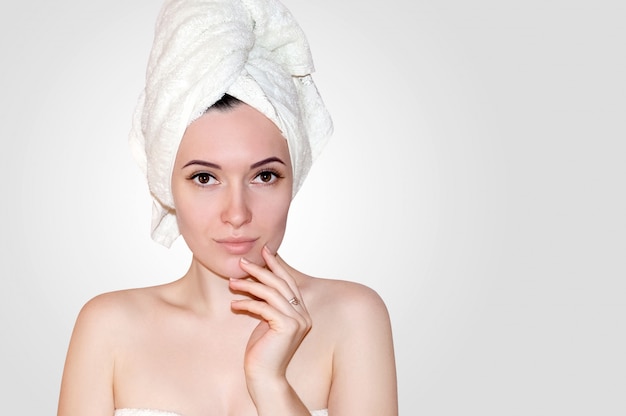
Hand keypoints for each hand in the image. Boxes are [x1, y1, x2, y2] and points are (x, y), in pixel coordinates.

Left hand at [229, 246, 311, 384]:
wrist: (264, 378)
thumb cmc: (262, 352)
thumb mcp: (265, 322)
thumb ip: (267, 304)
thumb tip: (257, 282)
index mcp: (301, 312)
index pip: (288, 283)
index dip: (276, 265)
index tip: (264, 251)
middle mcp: (303, 315)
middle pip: (281, 284)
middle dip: (261, 269)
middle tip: (242, 262)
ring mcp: (297, 321)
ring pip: (272, 293)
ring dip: (249, 285)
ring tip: (232, 282)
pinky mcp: (287, 327)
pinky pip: (264, 307)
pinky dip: (247, 303)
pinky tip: (234, 304)